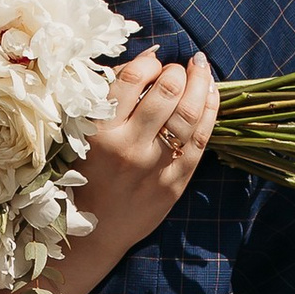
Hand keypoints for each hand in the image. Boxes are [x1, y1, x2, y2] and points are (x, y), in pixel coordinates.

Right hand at [70, 49, 219, 284]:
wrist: (93, 233)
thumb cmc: (85, 175)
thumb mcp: (83, 135)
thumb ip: (109, 98)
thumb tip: (147, 61)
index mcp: (99, 132)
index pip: (132, 79)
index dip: (149, 63)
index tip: (154, 62)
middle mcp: (128, 147)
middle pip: (166, 92)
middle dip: (177, 71)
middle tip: (179, 68)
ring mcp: (155, 167)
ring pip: (189, 114)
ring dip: (200, 83)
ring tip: (199, 70)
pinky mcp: (175, 182)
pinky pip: (201, 140)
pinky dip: (210, 111)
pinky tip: (211, 95)